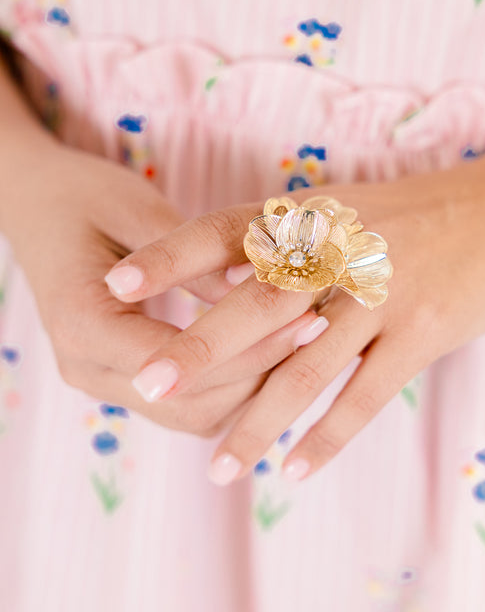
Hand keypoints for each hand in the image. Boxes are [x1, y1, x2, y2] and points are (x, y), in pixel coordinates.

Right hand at [5, 142, 323, 435]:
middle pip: (189, 404)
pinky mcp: (125, 380)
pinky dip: (235, 389)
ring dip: (252, 389)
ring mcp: (104, 382)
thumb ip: (190, 258)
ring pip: (194, 415)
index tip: (304, 317)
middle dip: (258, 373)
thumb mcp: (137, 209)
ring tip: (306, 339)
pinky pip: (189, 407)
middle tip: (318, 327)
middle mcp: (86, 367)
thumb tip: (253, 290)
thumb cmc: (83, 196)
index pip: (175, 361)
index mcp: (81, 323)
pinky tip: (276, 352)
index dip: (246, 347)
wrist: (39, 208)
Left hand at [105, 138, 484, 478]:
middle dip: (199, 350)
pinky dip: (326, 437)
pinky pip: (365, 396)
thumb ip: (285, 245)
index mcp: (312, 217)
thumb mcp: (345, 211)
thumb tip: (213, 280)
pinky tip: (292, 470)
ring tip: (216, 467)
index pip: (226, 232)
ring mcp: (382, 294)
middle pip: (256, 306)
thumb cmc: (414, 216)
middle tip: (146, 388)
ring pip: (306, 368)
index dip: (170, 257)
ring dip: (257, 421)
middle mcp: (340, 253)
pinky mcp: (423, 334)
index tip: (116, 285)